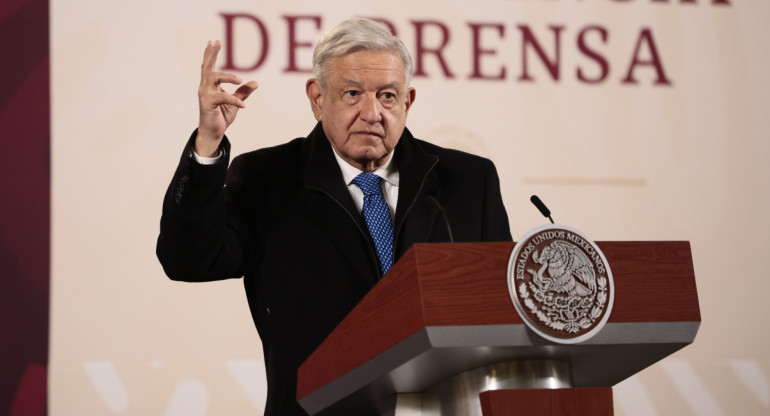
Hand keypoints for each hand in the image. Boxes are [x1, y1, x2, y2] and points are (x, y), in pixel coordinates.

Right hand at [195, 40, 258, 156]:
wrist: (213, 133)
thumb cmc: (221, 116)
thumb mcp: (235, 102)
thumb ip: (243, 92)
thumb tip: (256, 83)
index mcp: (209, 85)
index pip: (208, 66)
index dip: (210, 53)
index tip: (213, 41)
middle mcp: (205, 88)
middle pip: (207, 67)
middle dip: (212, 54)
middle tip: (217, 42)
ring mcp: (205, 95)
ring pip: (213, 78)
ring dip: (227, 76)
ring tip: (240, 80)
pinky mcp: (208, 105)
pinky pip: (223, 97)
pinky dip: (235, 100)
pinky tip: (244, 105)